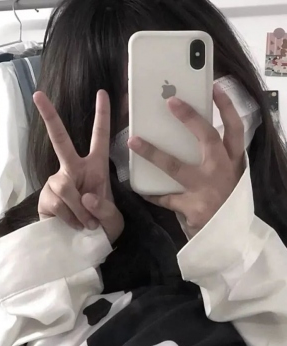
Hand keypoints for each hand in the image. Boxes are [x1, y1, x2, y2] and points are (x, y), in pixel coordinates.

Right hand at [34, 90, 123, 243]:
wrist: (86, 245)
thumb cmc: (104, 225)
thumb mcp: (113, 218)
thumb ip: (104, 208)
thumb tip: (84, 196)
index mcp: (95, 167)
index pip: (99, 138)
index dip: (101, 116)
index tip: (102, 92)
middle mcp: (73, 169)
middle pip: (60, 140)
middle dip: (50, 117)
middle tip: (38, 95)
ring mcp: (57, 182)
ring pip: (64, 186)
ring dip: (78, 210)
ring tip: (86, 224)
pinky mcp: (45, 198)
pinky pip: (56, 203)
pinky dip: (69, 218)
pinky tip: (73, 224)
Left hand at [128, 84, 244, 237]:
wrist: (230, 237)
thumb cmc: (224, 200)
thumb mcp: (226, 176)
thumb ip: (215, 158)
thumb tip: (190, 135)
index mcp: (233, 161)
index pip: (234, 128)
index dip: (225, 107)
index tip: (214, 87)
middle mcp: (223, 171)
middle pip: (208, 138)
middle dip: (190, 118)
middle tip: (171, 101)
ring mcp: (207, 189)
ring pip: (175, 166)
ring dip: (152, 152)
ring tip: (133, 140)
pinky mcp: (193, 207)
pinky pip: (165, 198)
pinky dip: (151, 193)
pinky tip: (139, 188)